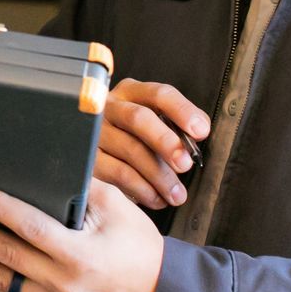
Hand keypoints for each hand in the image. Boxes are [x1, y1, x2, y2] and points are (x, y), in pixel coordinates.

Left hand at [0, 179, 164, 291]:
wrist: (157, 289)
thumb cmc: (137, 243)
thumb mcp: (117, 207)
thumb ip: (82, 188)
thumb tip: (47, 164)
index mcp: (80, 253)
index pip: (31, 227)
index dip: (0, 209)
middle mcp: (64, 281)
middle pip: (6, 255)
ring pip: (0, 279)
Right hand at [95, 79, 209, 208]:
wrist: (90, 151)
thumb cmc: (134, 137)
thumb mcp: (154, 122)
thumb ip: (176, 125)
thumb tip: (199, 131)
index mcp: (131, 93)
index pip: (159, 94)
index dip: (182, 111)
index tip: (201, 131)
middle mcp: (110, 107)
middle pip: (139, 118)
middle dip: (165, 142)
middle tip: (185, 164)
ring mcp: (96, 132)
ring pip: (130, 150)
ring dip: (159, 175)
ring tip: (177, 194)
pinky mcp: (89, 158)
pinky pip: (118, 173)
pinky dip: (142, 188)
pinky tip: (157, 198)